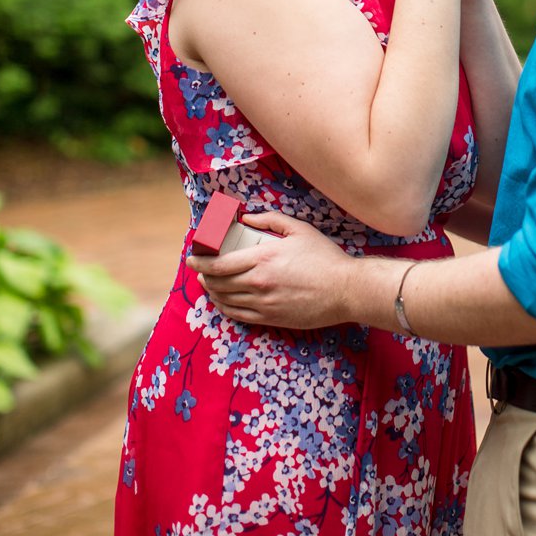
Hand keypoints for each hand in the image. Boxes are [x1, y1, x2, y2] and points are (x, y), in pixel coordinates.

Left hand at [186, 211, 349, 327]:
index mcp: (262, 259)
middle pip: (218, 283)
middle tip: (200, 269)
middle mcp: (258, 283)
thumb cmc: (324, 258)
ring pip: (225, 300)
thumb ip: (270, 220)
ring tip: (209, 284)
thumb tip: (246, 217)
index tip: (191, 258)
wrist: (344, 290)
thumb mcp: (299, 229)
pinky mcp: (270, 319)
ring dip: (212, 292)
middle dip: (204, 276)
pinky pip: (238, 315)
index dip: (200, 262)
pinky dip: (225, 308)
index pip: (219, 264)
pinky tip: (223, 301)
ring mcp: (263, 304)